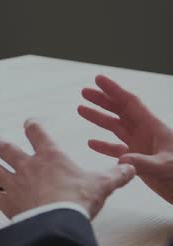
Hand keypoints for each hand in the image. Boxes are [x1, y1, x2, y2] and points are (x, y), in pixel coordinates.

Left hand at [0, 119, 135, 219]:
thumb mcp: (102, 185)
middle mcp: (28, 166)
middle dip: (0, 143)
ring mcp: (14, 184)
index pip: (38, 134)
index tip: (29, 122)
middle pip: (8, 149)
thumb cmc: (78, 199)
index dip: (33, 126)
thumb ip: (115, 175)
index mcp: (49, 157)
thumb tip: (129, 168)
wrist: (57, 219)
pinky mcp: (8, 203)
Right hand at [78, 74, 172, 203]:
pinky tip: (91, 143)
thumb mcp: (165, 166)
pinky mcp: (137, 161)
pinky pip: (116, 149)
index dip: (113, 90)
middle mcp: (144, 133)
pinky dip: (104, 145)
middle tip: (84, 92)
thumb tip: (121, 160)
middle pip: (120, 110)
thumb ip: (143, 162)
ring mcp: (140, 146)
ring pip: (116, 127)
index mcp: (152, 127)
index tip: (98, 79)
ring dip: (99, 118)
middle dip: (102, 100)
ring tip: (81, 109)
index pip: (129, 102)